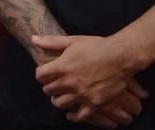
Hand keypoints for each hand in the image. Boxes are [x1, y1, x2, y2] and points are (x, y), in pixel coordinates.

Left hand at [33, 34, 148, 123]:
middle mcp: (69, 82)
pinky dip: (74, 114)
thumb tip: (33, 39)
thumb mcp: (72, 40)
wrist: (121, 56)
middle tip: (56, 83)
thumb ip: (51, 42)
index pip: (39, 76)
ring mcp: (81, 94)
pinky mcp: (94, 103)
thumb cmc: (96, 46)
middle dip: (50, 86)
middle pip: (48, 90)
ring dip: (59, 99)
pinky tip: (73, 111)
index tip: (47, 73)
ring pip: (59, 104)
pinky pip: (79, 115)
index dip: (42, 74)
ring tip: (64, 95)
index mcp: (61, 67)